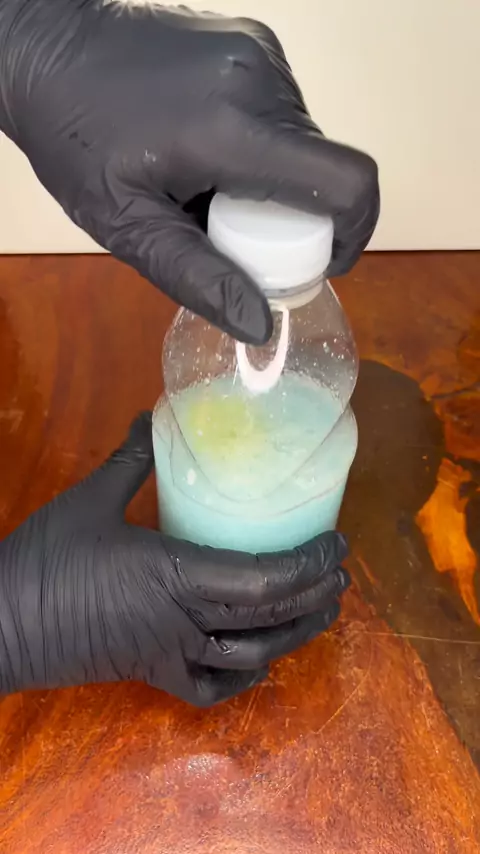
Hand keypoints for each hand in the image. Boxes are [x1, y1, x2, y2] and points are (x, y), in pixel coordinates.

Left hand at [0, 3, 378, 343]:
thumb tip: (261, 325)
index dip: (354, 233)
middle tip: (234, 234)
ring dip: (275, 180)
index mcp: (231, 130)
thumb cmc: (74, 141)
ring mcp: (261, 52)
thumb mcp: (127, 226)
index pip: (344, 182)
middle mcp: (260, 79)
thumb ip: (198, 278)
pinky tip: (209, 149)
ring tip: (209, 186)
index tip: (322, 262)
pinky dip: (264, 145)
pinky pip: (284, 112)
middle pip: (322, 169)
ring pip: (304, 143)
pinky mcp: (256, 40)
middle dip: (295, 218)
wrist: (48, 49)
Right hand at [0, 413, 349, 706]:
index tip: (337, 545)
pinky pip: (206, 691)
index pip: (264, 579)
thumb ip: (131, 459)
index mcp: (175, 573)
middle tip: (342, 576)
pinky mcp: (149, 674)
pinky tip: (256, 668)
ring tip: (320, 615)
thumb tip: (148, 414)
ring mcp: (169, 653)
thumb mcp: (90, 500)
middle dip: (315, 598)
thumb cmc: (44, 559)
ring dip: (293, 638)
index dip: (309, 565)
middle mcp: (183, 619)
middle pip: (269, 618)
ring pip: (249, 658)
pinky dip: (239, 682)